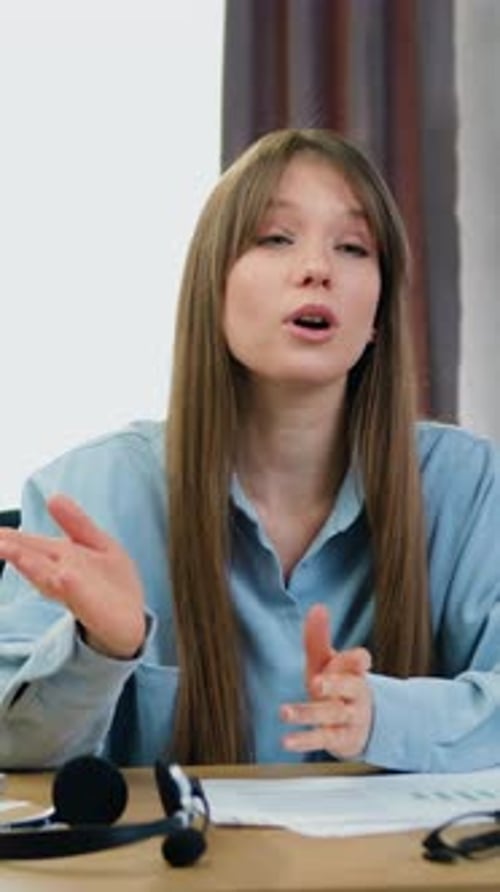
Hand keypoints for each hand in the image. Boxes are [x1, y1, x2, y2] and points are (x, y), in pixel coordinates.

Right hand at [0, 494, 145, 658]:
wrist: (132, 619)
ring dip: (30, 565)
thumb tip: (53, 496)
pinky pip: (80, 596)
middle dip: (11, 550)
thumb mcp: (98, 544)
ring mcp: (75, 592)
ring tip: (9, 550)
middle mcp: (61, 574)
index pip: (28, 544)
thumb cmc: (111, 582)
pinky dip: (70, 586)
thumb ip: (76, 523)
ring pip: (48, 577)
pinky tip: (63, 576)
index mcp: (60, 557)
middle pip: (31, 560)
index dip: (8, 538)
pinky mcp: (93, 608)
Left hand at [280, 603, 372, 758]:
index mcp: (354, 672)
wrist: (359, 726)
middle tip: (316, 683)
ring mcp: (349, 718)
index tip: (359, 658)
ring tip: (284, 712)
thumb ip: (319, 637)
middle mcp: (355, 695)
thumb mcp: (328, 662)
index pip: (360, 662)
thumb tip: (318, 607)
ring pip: (331, 715)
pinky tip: (286, 741)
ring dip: (307, 713)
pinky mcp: (340, 739)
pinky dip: (304, 741)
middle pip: (349, 688)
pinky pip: (322, 739)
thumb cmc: (338, 687)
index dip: (358, 660)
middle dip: (334, 685)